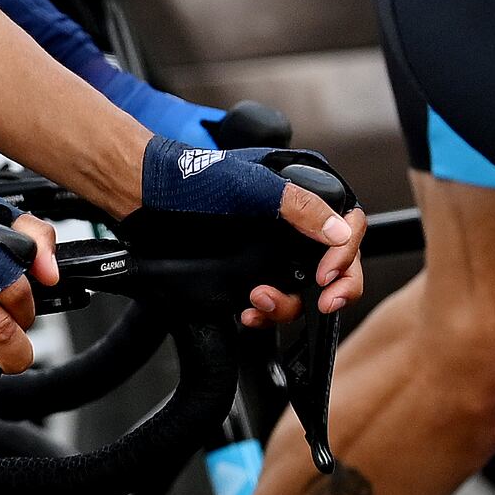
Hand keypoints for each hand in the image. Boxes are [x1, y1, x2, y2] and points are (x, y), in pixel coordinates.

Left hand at [136, 137, 365, 325]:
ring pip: (304, 291)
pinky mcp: (249, 276)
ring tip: (258, 299)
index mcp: (302, 196)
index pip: (349, 227)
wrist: (145, 198)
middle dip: (333, 289)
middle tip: (323, 303)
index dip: (346, 254)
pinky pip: (272, 304)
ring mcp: (272, 254)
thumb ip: (300, 207)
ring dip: (288, 304)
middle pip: (336, 266)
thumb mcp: (252, 187)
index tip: (327, 273)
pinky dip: (264, 314)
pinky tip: (248, 312)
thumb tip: (340, 233)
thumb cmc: (194, 180)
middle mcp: (293, 227)